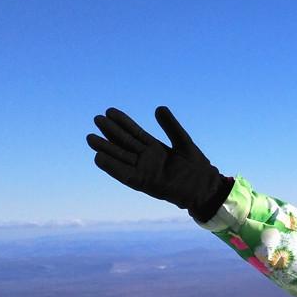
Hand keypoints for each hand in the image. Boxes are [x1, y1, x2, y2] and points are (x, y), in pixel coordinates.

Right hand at [86, 106, 229, 218]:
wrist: (205, 189)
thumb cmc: (197, 167)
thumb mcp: (183, 142)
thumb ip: (171, 127)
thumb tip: (158, 108)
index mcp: (156, 149)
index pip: (135, 133)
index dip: (123, 122)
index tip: (110, 111)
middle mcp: (147, 159)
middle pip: (125, 143)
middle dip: (111, 132)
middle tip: (97, 119)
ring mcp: (144, 171)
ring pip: (121, 157)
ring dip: (106, 148)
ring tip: (90, 137)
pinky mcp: (144, 183)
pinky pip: (124, 175)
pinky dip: (112, 167)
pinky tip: (98, 157)